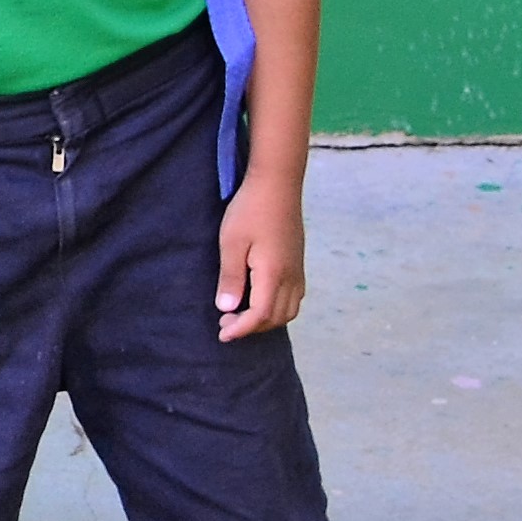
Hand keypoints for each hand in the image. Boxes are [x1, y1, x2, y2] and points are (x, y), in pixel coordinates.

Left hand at [217, 176, 306, 339]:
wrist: (277, 186)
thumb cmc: (249, 211)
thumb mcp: (231, 243)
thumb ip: (231, 278)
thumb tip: (228, 310)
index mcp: (274, 275)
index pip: (261, 316)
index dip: (242, 329)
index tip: (223, 334)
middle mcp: (291, 278)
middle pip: (277, 318)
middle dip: (252, 327)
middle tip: (225, 323)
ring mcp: (298, 271)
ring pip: (289, 310)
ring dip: (266, 320)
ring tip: (240, 315)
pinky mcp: (298, 264)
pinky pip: (294, 298)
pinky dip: (278, 308)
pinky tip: (260, 300)